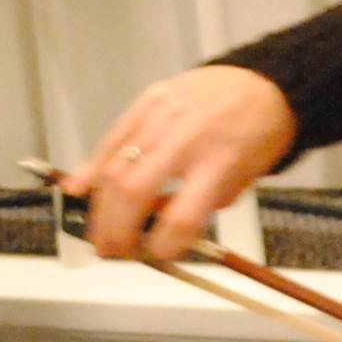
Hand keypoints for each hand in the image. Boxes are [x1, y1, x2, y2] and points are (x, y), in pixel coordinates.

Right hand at [64, 65, 297, 260]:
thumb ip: (200, 207)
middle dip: (117, 229)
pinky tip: (77, 189)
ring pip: (116, 166)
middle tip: (111, 251)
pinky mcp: (149, 100)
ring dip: (101, 207)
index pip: (181, 216)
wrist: (263, 85)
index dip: (161, 244)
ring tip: (98, 233)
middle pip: (136, 191)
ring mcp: (164, 114)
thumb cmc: (255, 138)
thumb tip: (154, 232)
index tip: (154, 256)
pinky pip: (112, 138)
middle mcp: (188, 137)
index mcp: (221, 163)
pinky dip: (91, 167)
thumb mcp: (240, 181)